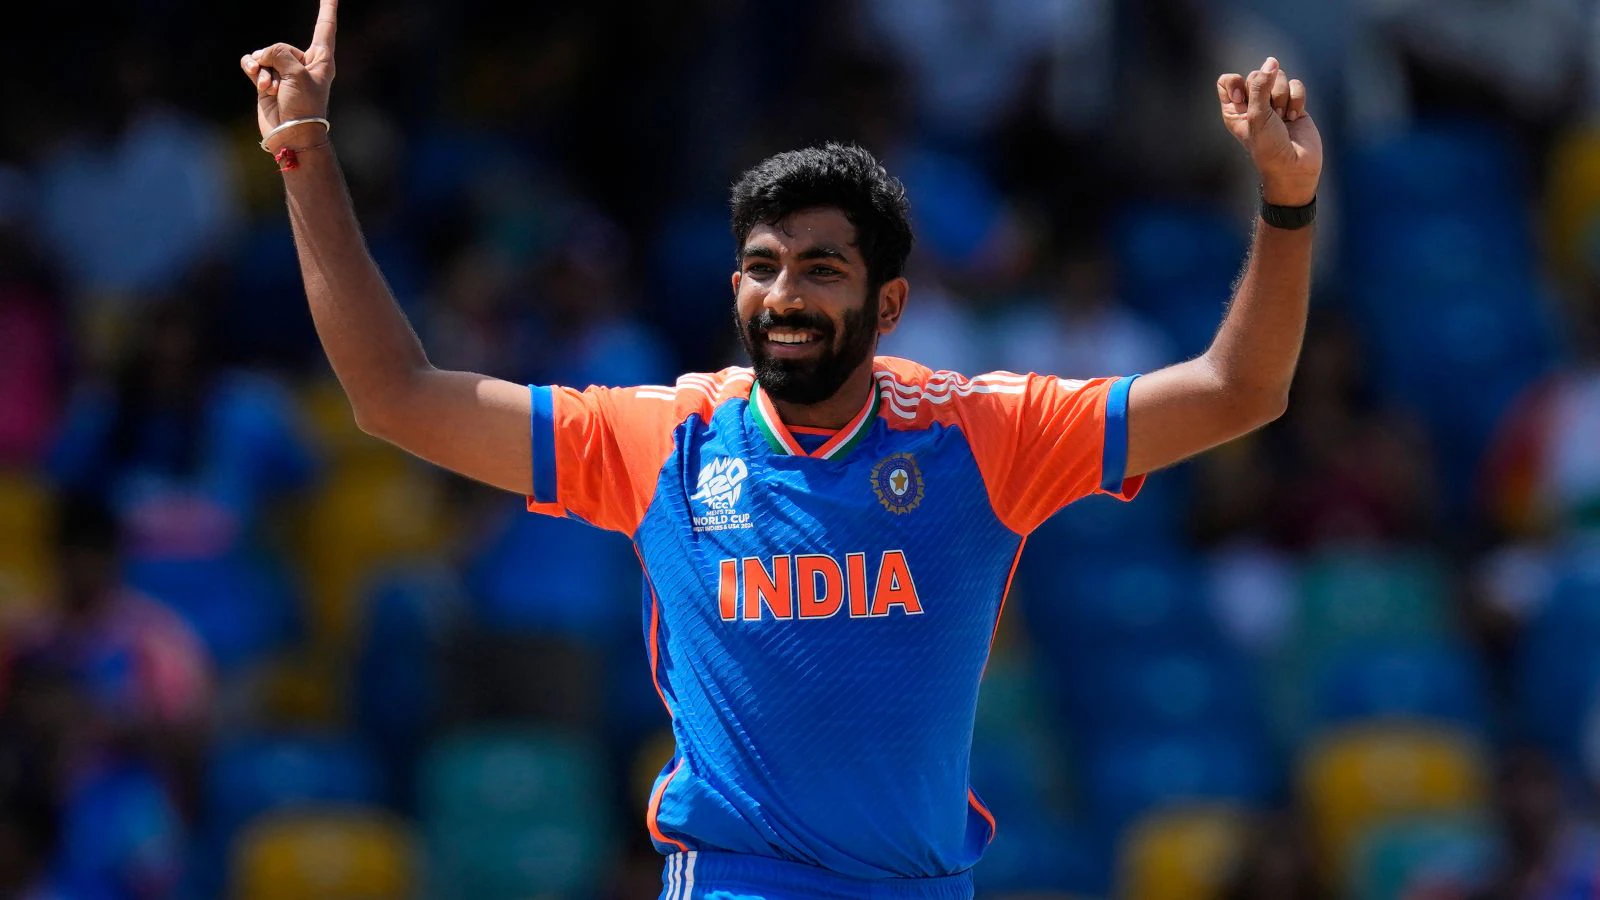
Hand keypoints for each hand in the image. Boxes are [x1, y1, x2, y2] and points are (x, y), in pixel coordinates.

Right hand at [240, 0, 338, 149]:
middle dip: (274, 60)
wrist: (292, 135)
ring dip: (263, 70)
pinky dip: (252, 69)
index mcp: (322, 60)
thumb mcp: (297, 74)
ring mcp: (284, 72)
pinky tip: (256, 79)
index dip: (327, 9)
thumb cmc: (304, 107)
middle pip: (281, 46)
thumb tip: (262, 57)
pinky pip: (253, 63)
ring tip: (270, 87)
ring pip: (265, 55)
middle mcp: (303, 64)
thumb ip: (280, 54)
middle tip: (280, 83)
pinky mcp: (267, 81)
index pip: (325, 28)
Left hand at [1217, 57, 1321, 206]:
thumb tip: (1271, 61)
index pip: (1228, 80)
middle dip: (1267, 92)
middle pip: (1257, 74)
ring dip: (1283, 97)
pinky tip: (1294, 118)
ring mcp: (1273, 103)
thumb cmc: (1269, 146)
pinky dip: (1297, 100)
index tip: (1242, 98)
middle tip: (1271, 116)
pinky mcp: (1293, 104)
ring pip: (1279, 77)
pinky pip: (1296, 85)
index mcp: (1234, 109)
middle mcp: (1252, 104)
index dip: (1237, 83)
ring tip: (1283, 119)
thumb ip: (1261, 85)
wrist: (1294, 167)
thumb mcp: (1258, 115)